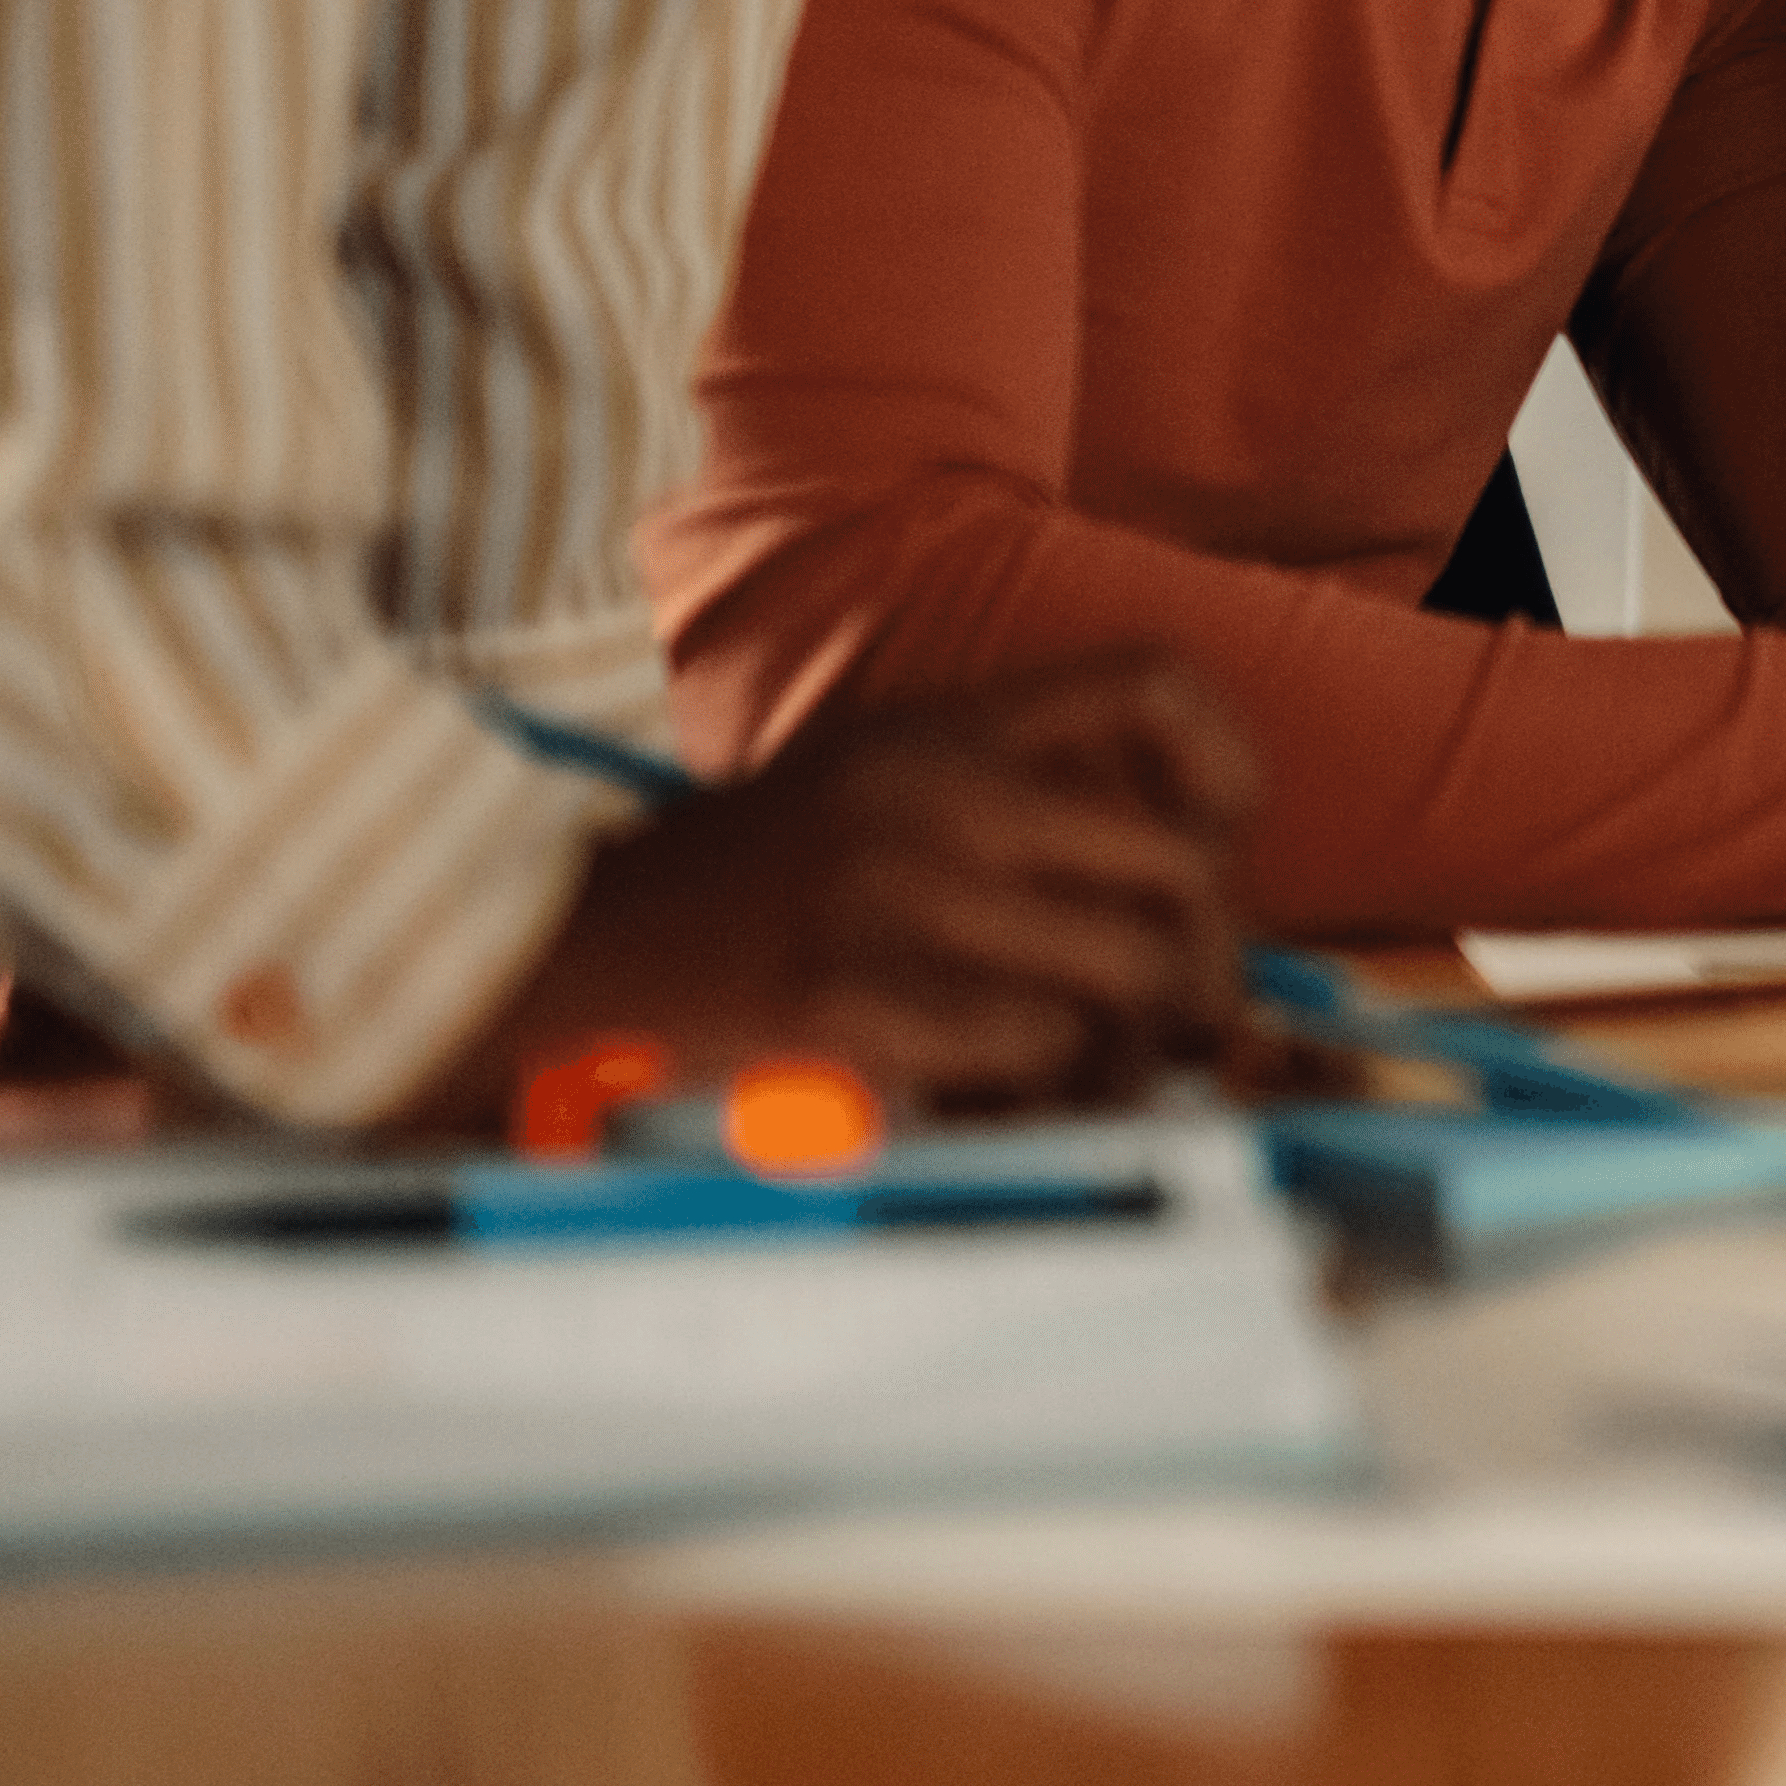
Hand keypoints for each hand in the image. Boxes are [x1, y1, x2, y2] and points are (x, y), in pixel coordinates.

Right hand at [417, 654, 1260, 1131]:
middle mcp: (942, 799)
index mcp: (947, 734)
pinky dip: (1051, 1090)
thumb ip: (1005, 811)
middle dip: (1209, 962)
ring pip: (1132, 971)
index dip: (1229, 763)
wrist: (556, 944)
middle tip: (1184, 1018)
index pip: (1154, 684)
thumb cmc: (730, 887)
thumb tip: (1173, 911)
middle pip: (1185, 868)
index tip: (1220, 840)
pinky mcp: (856, 1001)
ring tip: (1105, 1075)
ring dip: (1141, 1043)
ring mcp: (901, 896)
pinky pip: (1036, 1050)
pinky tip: (1015, 1101)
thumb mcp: (868, 785)